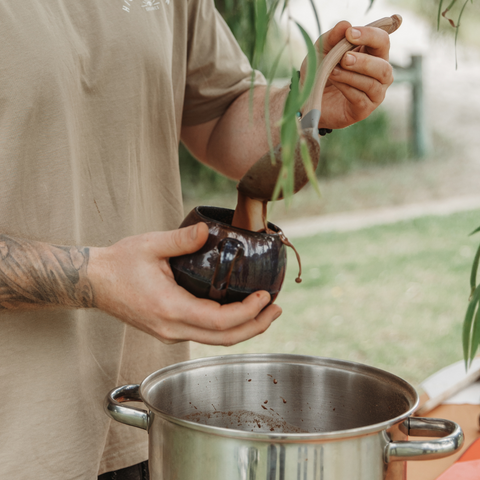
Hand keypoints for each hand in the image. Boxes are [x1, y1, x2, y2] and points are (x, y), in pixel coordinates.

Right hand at [88, 223, 281, 344]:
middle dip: (255, 327)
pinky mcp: (169, 330)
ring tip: (266, 312)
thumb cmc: (119, 264)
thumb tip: (207, 230)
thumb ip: (181, 239)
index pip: (219, 322)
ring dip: (244, 329)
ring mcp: (170, 333)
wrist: (95, 282)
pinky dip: (228, 328)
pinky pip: (205, 335)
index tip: (266, 297)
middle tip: (276, 309)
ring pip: (216, 341)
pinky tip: (239, 312)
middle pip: (224, 340)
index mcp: (169, 308)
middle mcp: (171, 328)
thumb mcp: (150, 245)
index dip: (248, 313)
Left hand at [300, 21, 392, 128]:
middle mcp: (379, 74)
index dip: (370, 36)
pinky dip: (346, 88)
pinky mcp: (364, 110)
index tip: (350, 33)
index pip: (382, 41)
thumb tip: (345, 24)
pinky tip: (334, 82)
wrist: (307, 99)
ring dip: (352, 75)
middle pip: (384, 66)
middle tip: (344, 58)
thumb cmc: (320, 72)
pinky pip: (360, 98)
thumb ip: (332, 38)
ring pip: (373, 83)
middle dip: (364, 61)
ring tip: (333, 71)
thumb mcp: (321, 51)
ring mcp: (374, 93)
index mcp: (373, 55)